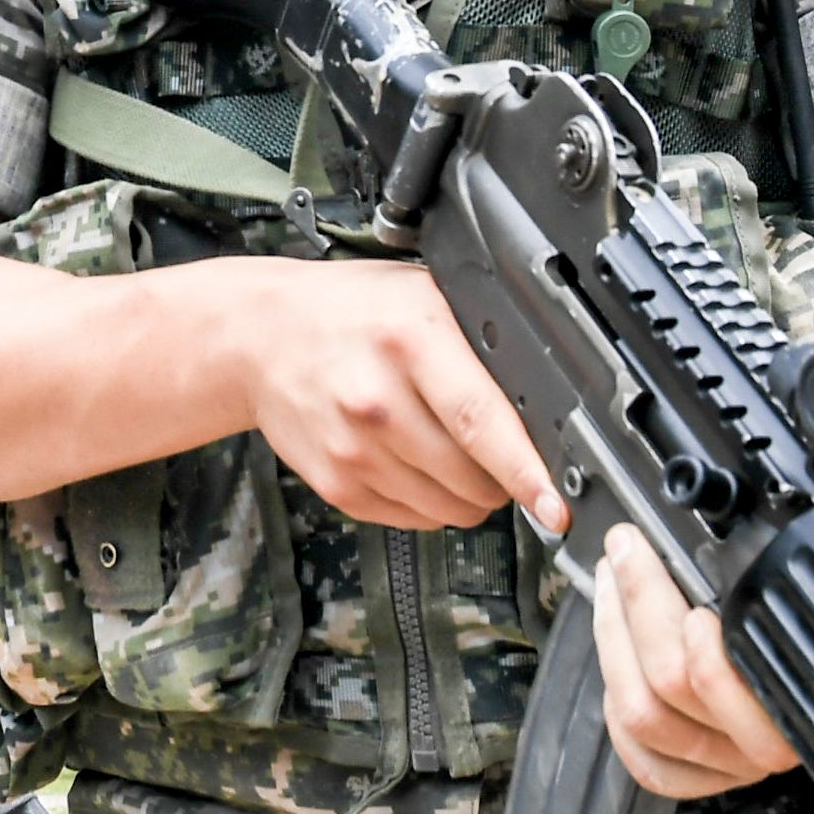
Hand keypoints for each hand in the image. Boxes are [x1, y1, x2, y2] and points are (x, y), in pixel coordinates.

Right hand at [236, 258, 566, 535]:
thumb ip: (478, 337)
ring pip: (448, 508)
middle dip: (505, 480)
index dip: (526, 471)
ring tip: (452, 453)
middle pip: (471, 477)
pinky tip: (414, 462)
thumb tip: (546, 396)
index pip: (481, 421)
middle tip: (502, 456)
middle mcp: (376, 399)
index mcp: (408, 341)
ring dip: (469, 495)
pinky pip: (413, 519)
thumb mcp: (421, 294)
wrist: (258, 337)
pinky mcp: (337, 485)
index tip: (555, 506)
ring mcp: (353, 449)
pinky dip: (430, 503)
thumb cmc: (348, 313)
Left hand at [594, 524, 799, 797]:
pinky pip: (648, 761)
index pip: (710, 660)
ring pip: (645, 715)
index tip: (645, 552)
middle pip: (670, 678)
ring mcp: (731, 764)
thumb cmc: (804, 632)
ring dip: (613, 645)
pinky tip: (621, 672)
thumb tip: (683, 542)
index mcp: (794, 691)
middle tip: (622, 554)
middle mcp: (764, 739)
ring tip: (611, 595)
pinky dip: (619, 716)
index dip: (661, 603)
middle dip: (631, 603)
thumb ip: (746, 585)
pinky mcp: (705, 780)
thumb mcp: (789, 602)